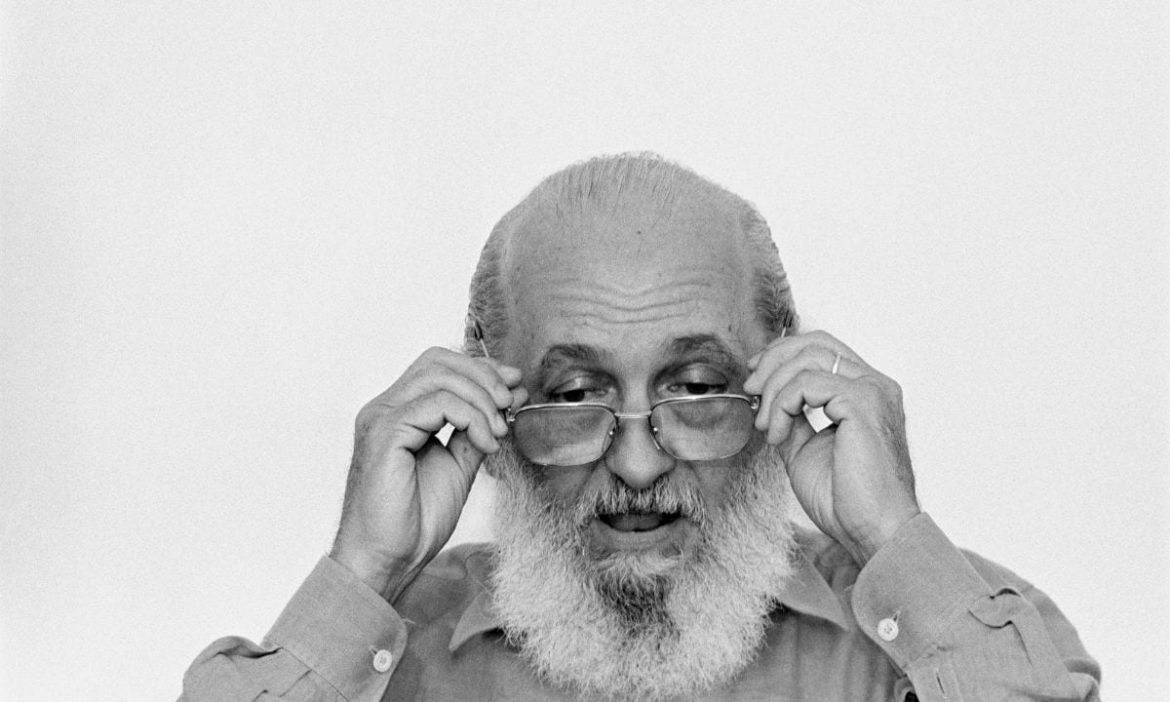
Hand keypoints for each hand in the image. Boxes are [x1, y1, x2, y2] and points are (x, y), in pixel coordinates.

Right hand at [330, 347, 525, 601]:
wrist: (389, 559)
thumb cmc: (414, 520)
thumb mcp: (458, 464)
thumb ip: (475, 430)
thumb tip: (508, 398)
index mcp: (399, 412)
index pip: (439, 365)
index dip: (480, 368)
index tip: (514, 386)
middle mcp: (385, 407)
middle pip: (438, 360)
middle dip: (483, 376)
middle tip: (510, 404)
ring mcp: (381, 418)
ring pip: (439, 376)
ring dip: (481, 398)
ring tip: (499, 431)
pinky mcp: (384, 433)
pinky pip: (436, 403)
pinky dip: (471, 417)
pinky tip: (486, 445)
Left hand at [744, 331, 919, 565]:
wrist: (872, 531)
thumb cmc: (847, 500)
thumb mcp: (805, 449)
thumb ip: (792, 419)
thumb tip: (766, 401)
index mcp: (866, 392)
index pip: (823, 348)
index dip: (784, 353)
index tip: (756, 376)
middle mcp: (875, 384)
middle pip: (815, 343)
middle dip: (774, 361)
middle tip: (751, 390)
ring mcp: (872, 391)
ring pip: (808, 359)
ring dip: (774, 389)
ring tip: (767, 425)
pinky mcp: (863, 403)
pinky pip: (807, 383)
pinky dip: (782, 405)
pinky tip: (778, 435)